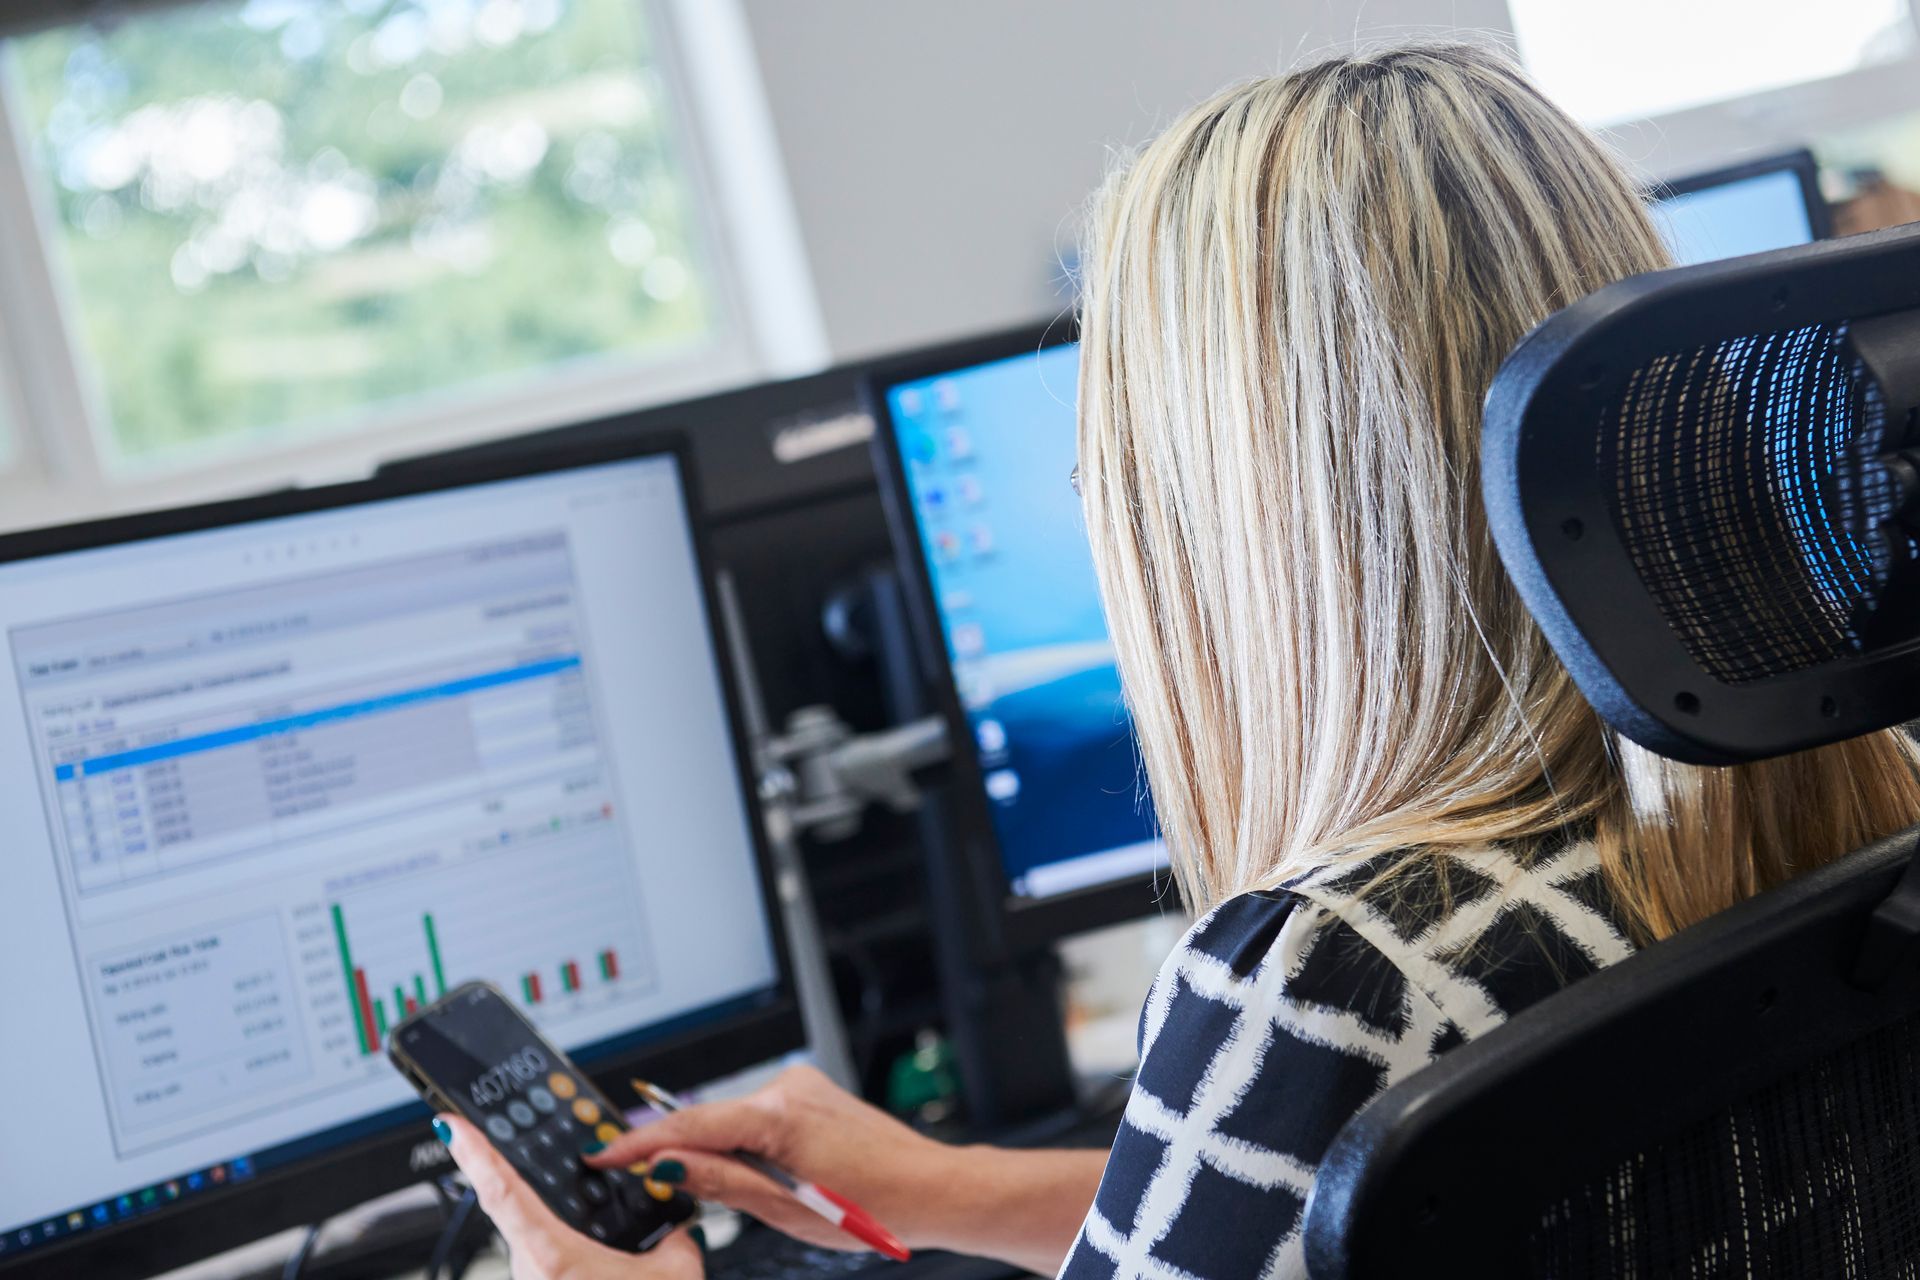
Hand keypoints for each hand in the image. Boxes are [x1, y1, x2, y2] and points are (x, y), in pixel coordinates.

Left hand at [438, 1114, 703, 1279]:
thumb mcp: (674, 1275)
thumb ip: (674, 1236)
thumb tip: (676, 1227)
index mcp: (552, 1255)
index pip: (500, 1191)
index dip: (474, 1152)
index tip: (452, 1122)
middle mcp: (532, 1272)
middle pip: (522, 1210)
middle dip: (544, 1187)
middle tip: (563, 1163)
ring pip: (541, 1242)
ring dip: (566, 1228)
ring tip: (604, 1230)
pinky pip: (553, 1265)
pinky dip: (577, 1254)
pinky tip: (608, 1257)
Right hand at [586, 1065, 951, 1252]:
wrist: (931, 1186)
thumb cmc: (874, 1204)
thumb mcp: (785, 1209)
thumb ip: (719, 1182)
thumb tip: (665, 1167)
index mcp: (778, 1116)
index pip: (688, 1124)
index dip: (639, 1143)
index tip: (604, 1155)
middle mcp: (787, 1088)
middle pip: (709, 1118)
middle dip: (683, 1152)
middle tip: (659, 1186)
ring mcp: (801, 1085)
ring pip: (734, 1118)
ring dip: (725, 1150)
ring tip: (758, 1195)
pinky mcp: (811, 1092)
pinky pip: (760, 1115)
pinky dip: (750, 1142)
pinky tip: (774, 1173)